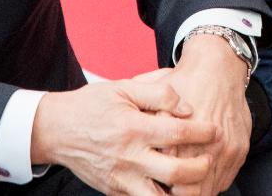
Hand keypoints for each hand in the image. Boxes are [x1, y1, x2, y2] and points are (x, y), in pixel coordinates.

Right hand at [31, 77, 218, 195]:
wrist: (57, 130)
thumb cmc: (92, 105)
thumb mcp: (123, 87)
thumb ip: (158, 93)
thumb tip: (186, 107)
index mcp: (133, 128)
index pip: (176, 133)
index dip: (201, 132)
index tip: (215, 130)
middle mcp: (129, 157)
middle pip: (174, 173)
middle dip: (199, 168)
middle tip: (209, 159)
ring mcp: (121, 179)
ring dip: (182, 193)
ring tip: (195, 182)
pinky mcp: (115, 192)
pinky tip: (174, 191)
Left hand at [153, 33, 252, 195]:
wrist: (220, 66)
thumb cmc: (186, 81)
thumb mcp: (156, 98)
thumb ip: (145, 118)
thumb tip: (131, 143)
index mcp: (183, 136)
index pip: (171, 176)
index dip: (160, 184)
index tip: (153, 182)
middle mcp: (209, 146)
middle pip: (191, 191)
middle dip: (177, 193)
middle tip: (167, 187)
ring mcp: (228, 150)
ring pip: (209, 190)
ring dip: (195, 190)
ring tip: (180, 186)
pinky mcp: (240, 150)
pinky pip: (224, 181)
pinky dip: (211, 183)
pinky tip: (199, 177)